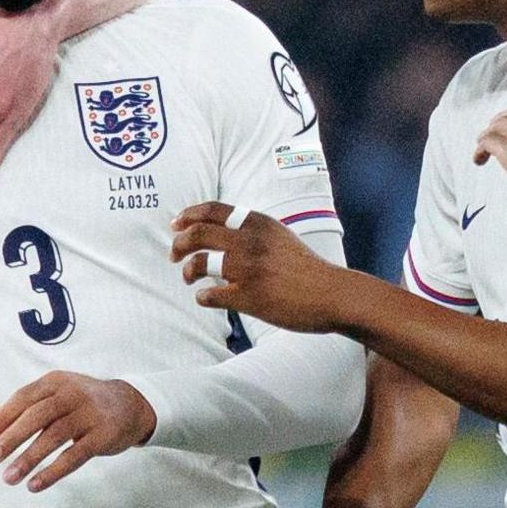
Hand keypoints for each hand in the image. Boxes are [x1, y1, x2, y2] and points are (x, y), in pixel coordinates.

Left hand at [0, 371, 154, 491]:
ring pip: (53, 437)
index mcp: (54, 382)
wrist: (130, 405)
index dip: (3, 418)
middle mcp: (71, 394)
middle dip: (11, 438)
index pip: (23, 398)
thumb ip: (23, 408)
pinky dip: (53, 472)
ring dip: (28, 459)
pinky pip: (74, 456)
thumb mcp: (54, 396)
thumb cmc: (83, 403)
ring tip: (9, 478)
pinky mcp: (103, 435)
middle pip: (36, 416)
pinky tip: (35, 485)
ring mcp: (89, 414)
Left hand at [172, 202, 348, 330]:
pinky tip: (205, 298)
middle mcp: (250, 242)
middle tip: (173, 254)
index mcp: (258, 223)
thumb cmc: (305, 268)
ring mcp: (249, 270)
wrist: (333, 294)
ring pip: (199, 263)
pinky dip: (203, 297)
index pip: (212, 210)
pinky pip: (210, 295)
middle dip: (179, 243)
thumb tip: (218, 229)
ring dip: (188, 271)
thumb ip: (252, 230)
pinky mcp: (249, 297)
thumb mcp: (279, 236)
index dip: (188, 215)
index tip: (176, 224)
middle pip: (198, 234)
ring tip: (188, 277)